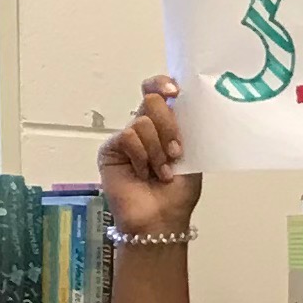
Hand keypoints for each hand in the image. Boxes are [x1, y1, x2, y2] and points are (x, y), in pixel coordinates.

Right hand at [96, 75, 197, 232]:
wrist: (161, 219)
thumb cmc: (178, 193)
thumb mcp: (192, 156)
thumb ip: (186, 129)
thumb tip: (183, 102)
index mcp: (165, 125)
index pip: (158, 91)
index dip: (162, 84)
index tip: (174, 91)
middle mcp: (144, 127)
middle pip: (153, 100)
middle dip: (169, 127)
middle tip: (176, 152)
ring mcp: (127, 138)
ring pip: (142, 121)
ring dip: (157, 150)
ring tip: (162, 172)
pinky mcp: (111, 149)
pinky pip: (128, 136)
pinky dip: (142, 156)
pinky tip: (144, 173)